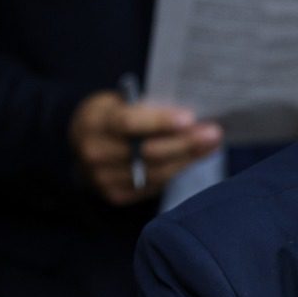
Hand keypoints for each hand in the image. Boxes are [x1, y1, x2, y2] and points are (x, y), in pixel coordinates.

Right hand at [69, 90, 222, 204]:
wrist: (84, 144)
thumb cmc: (111, 116)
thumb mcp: (119, 102)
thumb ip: (146, 108)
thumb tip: (190, 115)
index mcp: (94, 122)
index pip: (128, 123)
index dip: (160, 121)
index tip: (190, 118)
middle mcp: (96, 154)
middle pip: (148, 153)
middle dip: (185, 143)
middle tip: (213, 132)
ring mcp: (104, 179)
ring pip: (156, 172)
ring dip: (188, 158)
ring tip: (212, 143)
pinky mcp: (116, 195)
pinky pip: (155, 185)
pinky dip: (178, 170)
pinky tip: (195, 157)